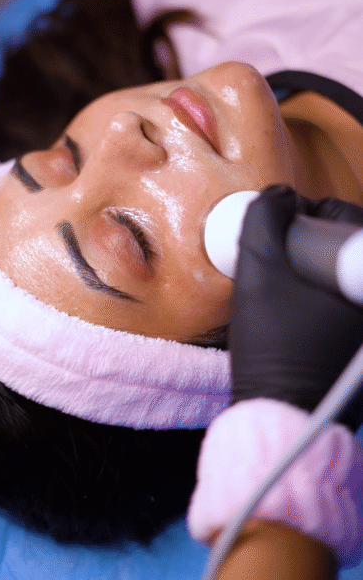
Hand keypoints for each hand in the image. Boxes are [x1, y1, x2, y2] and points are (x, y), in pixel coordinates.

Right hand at [229, 185, 362, 426]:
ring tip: (287, 283)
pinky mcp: (362, 345)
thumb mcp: (257, 273)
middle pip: (349, 247)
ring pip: (346, 275)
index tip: (282, 233)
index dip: (309, 216)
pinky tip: (299, 307)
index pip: (347, 219)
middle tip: (282, 256)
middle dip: (314, 242)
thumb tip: (280, 195)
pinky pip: (346, 300)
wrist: (283, 413)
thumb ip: (264, 219)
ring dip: (319, 267)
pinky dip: (325, 293)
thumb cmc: (273, 346)